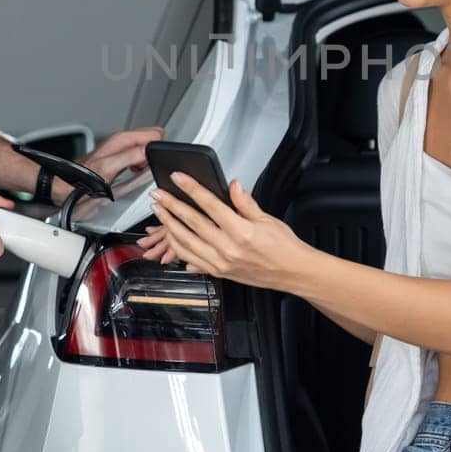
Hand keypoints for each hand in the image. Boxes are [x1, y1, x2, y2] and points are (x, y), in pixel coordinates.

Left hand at [74, 126, 162, 195]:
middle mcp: (123, 140)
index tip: (146, 162)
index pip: (155, 133)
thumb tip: (147, 151)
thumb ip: (129, 157)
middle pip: (152, 139)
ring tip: (134, 171)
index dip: (155, 149)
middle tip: (140, 167)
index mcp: (122, 139)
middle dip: (152, 154)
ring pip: (147, 148)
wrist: (72, 183)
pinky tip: (131, 172)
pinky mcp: (122, 156)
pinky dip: (141, 165)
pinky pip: (141, 156)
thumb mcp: (109, 168)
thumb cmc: (86, 177)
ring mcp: (123, 148)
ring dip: (147, 160)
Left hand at [137, 172, 310, 290]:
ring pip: (186, 243)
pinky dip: (178, 248)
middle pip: (192, 223)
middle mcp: (228, 249)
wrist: (292, 272)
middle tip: (158, 195)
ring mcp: (221, 263)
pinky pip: (191, 259)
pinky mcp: (218, 273)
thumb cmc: (284, 247)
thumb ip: (245, 202)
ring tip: (160, 212)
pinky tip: (171, 237)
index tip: (178, 178)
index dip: (191, 189)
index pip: (210, 205)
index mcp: (242, 232)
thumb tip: (232, 186)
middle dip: (172, 206)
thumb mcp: (267, 219)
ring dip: (169, 226)